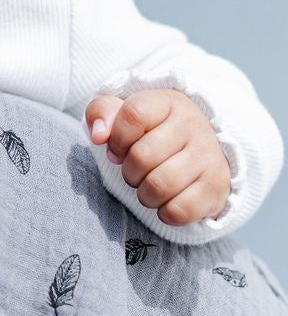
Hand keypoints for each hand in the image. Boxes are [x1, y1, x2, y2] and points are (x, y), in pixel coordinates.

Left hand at [84, 89, 231, 226]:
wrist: (202, 155)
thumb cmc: (154, 134)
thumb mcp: (126, 114)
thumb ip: (102, 113)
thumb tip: (99, 136)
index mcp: (169, 102)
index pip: (134, 114)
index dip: (117, 139)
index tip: (118, 150)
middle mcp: (194, 125)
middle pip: (141, 156)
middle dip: (128, 171)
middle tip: (136, 172)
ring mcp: (209, 157)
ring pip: (159, 186)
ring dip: (144, 194)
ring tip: (150, 186)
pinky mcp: (216, 188)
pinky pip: (178, 211)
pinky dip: (164, 213)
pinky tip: (168, 201)